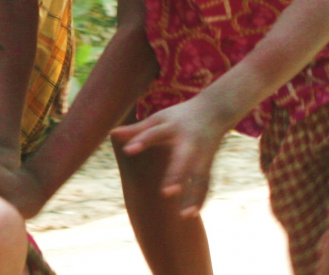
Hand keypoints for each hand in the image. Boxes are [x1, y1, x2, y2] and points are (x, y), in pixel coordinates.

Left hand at [111, 98, 235, 217]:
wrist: (216, 111)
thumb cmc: (180, 116)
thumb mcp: (159, 119)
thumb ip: (137, 129)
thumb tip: (112, 133)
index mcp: (173, 128)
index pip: (155, 133)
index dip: (142, 141)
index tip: (128, 150)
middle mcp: (190, 142)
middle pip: (184, 160)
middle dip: (177, 176)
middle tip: (167, 194)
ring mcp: (202, 154)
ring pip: (199, 176)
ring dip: (193, 196)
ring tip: (184, 216)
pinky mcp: (208, 164)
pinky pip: (205, 183)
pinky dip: (200, 198)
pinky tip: (191, 214)